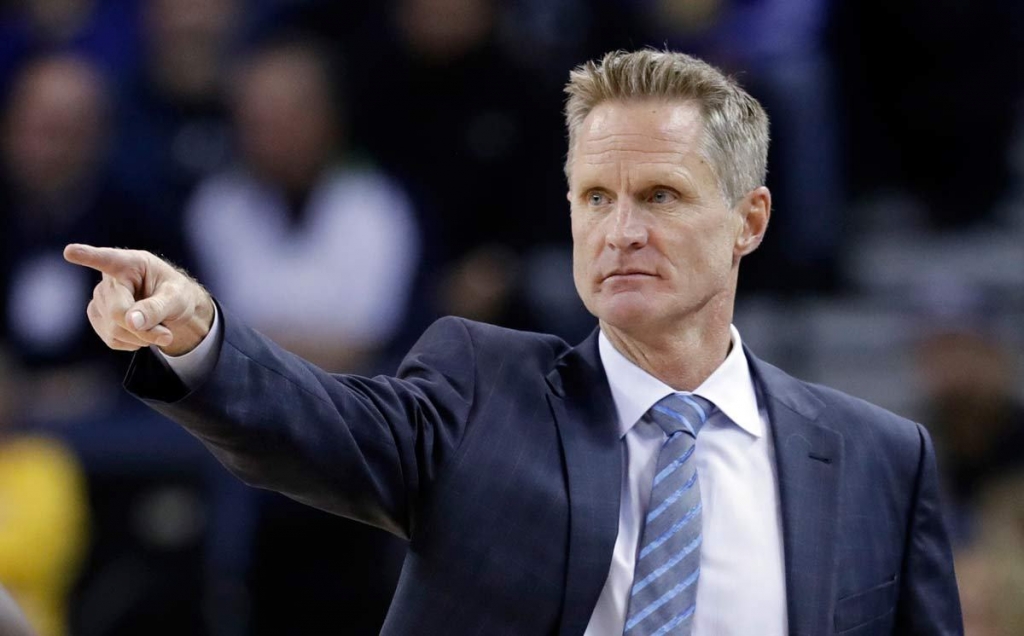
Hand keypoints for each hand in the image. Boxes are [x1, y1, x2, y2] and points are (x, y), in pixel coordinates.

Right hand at [63, 244, 214, 355]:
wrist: (173, 309)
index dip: (87, 256)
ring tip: (156, 328)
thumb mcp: (177, 298)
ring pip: (113, 329)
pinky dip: (132, 342)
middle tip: (166, 335)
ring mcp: (100, 298)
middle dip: (144, 329)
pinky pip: (112, 339)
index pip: (106, 259)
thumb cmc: (176, 295)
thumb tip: (131, 322)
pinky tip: (141, 332)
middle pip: (117, 312)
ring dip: (140, 337)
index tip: (70, 252)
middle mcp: (109, 279)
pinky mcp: (97, 317)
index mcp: (131, 263)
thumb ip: (157, 308)